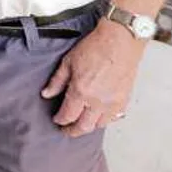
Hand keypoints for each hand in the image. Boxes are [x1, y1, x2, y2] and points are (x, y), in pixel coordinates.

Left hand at [41, 19, 146, 137]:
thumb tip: (47, 94)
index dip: (60, 120)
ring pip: (100, 125)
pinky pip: (114, 118)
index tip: (56, 120)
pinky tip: (99, 116)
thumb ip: (57, 81)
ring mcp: (113, 102)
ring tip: (81, 123)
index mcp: (81, 92)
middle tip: (66, 130)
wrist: (120, 40)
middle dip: (73, 130)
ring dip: (89, 126)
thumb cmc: (96, 47)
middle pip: (84, 126)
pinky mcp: (124, 99)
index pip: (68, 115)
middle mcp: (98, 101)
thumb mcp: (68, 62)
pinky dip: (104, 120)